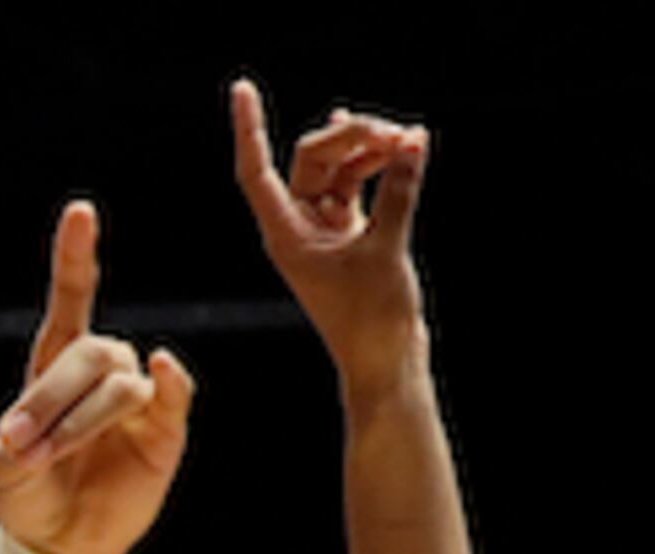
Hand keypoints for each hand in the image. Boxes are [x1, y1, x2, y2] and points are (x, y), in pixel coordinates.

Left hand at [0, 204, 193, 553]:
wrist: (59, 544)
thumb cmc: (28, 495)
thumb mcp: (1, 469)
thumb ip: (12, 447)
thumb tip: (35, 437)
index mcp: (57, 364)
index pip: (73, 300)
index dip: (77, 257)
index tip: (81, 213)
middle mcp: (101, 372)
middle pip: (91, 352)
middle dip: (50, 397)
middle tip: (20, 444)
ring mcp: (137, 399)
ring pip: (120, 383)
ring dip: (80, 418)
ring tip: (46, 457)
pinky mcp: (164, 431)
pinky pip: (173, 395)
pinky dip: (170, 380)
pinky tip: (163, 367)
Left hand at [228, 81, 430, 390]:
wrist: (386, 364)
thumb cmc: (374, 320)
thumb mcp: (386, 250)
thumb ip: (398, 192)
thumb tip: (412, 141)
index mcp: (286, 234)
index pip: (255, 171)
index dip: (249, 128)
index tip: (242, 89)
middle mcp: (298, 228)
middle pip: (312, 159)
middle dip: (351, 138)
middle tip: (395, 132)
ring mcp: (324, 230)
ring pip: (339, 170)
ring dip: (370, 150)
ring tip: (408, 141)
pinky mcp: (352, 235)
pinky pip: (357, 186)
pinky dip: (378, 167)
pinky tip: (398, 146)